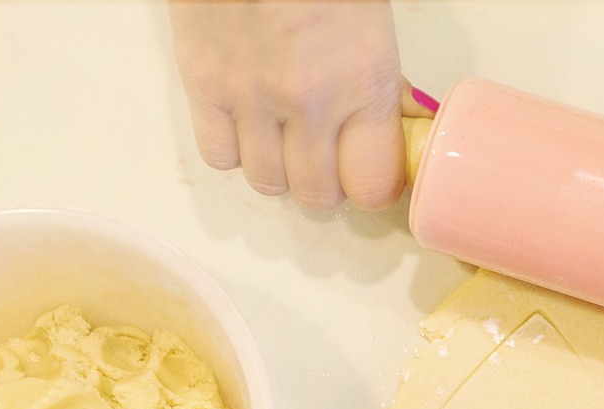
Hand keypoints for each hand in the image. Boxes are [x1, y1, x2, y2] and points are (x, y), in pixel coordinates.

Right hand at [168, 0, 432, 209]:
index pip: (373, 187)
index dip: (370, 186)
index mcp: (364, 78)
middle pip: (317, 195)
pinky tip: (244, 120)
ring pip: (266, 183)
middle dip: (324, 182)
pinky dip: (232, 148)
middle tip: (325, 154)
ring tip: (282, 135)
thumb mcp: (372, 15)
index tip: (368, 171)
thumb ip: (384, 77)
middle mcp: (311, 101)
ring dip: (277, 168)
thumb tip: (401, 118)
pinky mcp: (203, 84)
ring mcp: (252, 97)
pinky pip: (218, 156)